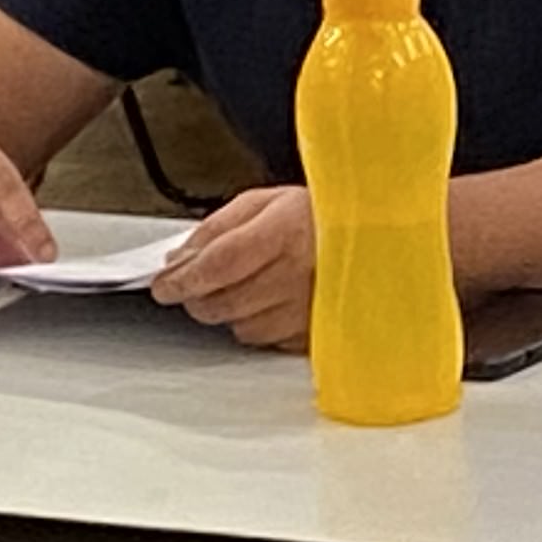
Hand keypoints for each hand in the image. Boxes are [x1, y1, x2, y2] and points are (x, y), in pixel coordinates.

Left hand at [154, 183, 314, 349]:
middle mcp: (300, 274)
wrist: (377, 236)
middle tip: (191, 286)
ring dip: (229, 312)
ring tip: (242, 287)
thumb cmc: (324, 216)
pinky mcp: (320, 332)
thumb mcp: (267, 201)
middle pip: (224, 302)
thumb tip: (181, 258)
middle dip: (197, 297)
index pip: (218, 265)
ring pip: (243, 328)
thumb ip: (218, 228)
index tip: (164, 284)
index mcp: (286, 232)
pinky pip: (270, 340)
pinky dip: (258, 325)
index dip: (183, 279)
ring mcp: (312, 308)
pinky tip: (268, 302)